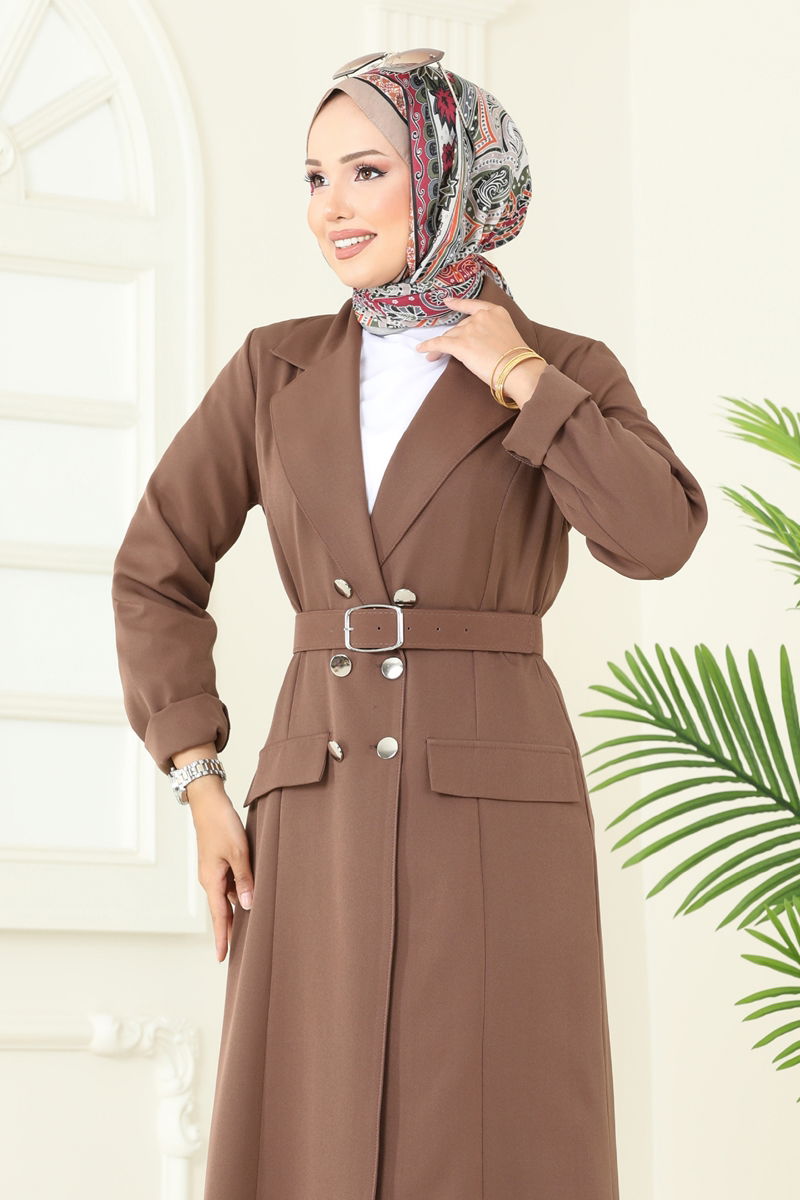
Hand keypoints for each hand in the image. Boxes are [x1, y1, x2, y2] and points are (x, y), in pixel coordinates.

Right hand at [187, 777, 254, 961]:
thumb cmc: (222, 824)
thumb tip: (248, 906)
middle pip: (222, 910)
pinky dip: (238, 894)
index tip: (222, 958)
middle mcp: (210, 879)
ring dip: (236, 912)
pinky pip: (229, 884)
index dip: (223, 938)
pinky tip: (249, 897)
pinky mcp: (218, 862)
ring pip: (227, 897)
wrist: (208, 802)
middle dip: (229, 930)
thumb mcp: (239, 852)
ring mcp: (214, 870)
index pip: (219, 916)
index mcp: (212, 880)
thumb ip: (245, 879)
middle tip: (236, 953)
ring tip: (248, 929)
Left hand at [416, 296, 546, 405]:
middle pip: (460, 326)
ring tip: (433, 356)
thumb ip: (491, 332)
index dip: (458, 304)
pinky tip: (422, 350)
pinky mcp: (460, 344)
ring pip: (450, 336)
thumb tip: (475, 343)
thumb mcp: (507, 335)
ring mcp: (470, 330)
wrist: (518, 369)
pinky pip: (439, 343)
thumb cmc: (516, 359)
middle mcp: (481, 317)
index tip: (448, 301)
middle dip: (453, 338)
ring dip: (440, 346)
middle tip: (445, 350)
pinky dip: (429, 347)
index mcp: (496, 313)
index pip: (473, 306)